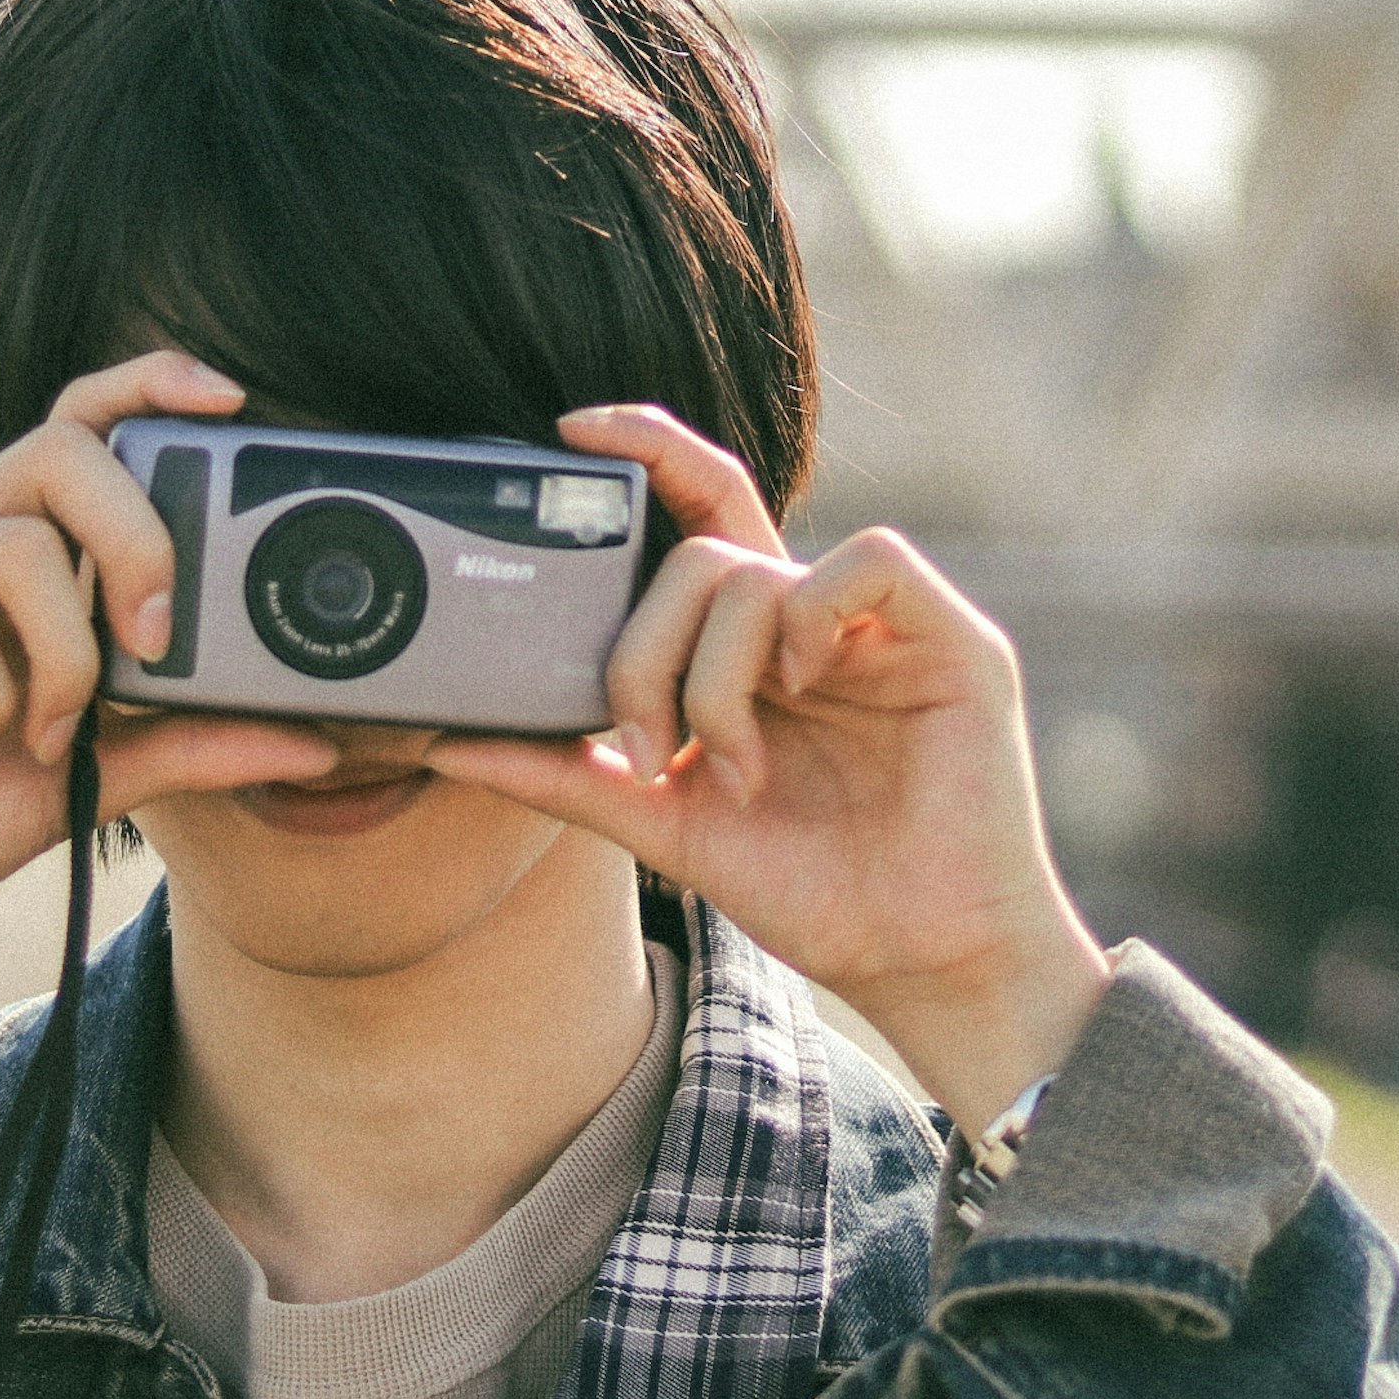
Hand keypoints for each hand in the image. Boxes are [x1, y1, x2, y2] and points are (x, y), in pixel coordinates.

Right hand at [0, 351, 335, 1166]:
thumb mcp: (92, 778)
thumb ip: (190, 744)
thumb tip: (314, 740)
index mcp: (0, 547)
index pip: (77, 424)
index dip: (147, 387)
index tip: (230, 403)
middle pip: (62, 452)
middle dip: (139, 538)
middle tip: (158, 640)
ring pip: (14, 545)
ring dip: (64, 657)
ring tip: (47, 735)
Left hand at [421, 406, 1108, 1127]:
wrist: (920, 963)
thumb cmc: (817, 894)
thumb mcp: (668, 828)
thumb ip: (569, 776)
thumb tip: (446, 741)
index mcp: (756, 653)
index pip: (699, 518)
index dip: (644, 454)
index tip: (567, 435)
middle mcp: (814, 626)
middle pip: (697, 558)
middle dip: (642, 653)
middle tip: (651, 751)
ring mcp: (882, 631)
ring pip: (756, 572)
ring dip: (716, 679)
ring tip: (738, 772)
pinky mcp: (952, 642)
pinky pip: (868, 562)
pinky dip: (809, 620)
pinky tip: (800, 691)